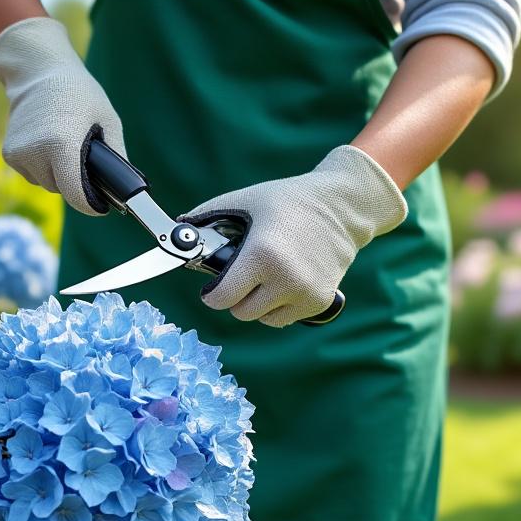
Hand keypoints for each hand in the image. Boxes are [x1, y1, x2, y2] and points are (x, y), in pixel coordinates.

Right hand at [0, 17, 125, 214]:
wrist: (37, 71)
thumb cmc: (78, 92)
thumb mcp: (108, 120)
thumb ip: (116, 157)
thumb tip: (124, 189)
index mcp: (62, 144)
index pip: (76, 196)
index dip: (91, 206)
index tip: (101, 206)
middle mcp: (35, 153)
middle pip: (62, 190)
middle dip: (76, 183)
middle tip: (85, 160)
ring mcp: (18, 155)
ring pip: (47, 184)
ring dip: (58, 175)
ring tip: (65, 145)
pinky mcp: (8, 154)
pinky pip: (33, 174)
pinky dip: (43, 167)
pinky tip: (48, 143)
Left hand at [182, 145, 406, 326]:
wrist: (342, 208)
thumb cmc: (290, 201)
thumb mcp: (246, 200)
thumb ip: (207, 216)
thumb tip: (178, 227)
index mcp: (263, 254)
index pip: (221, 298)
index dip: (212, 294)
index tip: (212, 288)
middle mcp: (285, 279)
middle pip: (240, 312)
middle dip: (235, 297)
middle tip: (242, 276)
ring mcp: (305, 293)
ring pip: (262, 319)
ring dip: (258, 304)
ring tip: (267, 276)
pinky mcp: (319, 302)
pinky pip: (284, 319)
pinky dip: (279, 306)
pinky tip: (285, 281)